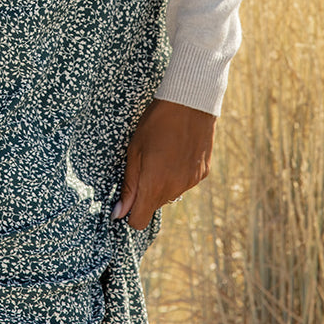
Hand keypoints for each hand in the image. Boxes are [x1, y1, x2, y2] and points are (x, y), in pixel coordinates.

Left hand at [111, 98, 215, 229]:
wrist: (190, 102)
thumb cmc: (156, 122)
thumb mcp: (134, 151)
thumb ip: (129, 185)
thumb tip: (119, 213)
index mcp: (154, 184)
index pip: (139, 221)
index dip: (130, 213)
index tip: (126, 199)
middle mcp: (175, 188)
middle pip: (154, 205)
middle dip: (146, 193)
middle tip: (143, 164)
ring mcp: (191, 182)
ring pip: (170, 194)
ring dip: (163, 182)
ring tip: (161, 154)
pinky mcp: (203, 173)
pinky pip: (185, 182)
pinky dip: (178, 173)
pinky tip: (177, 151)